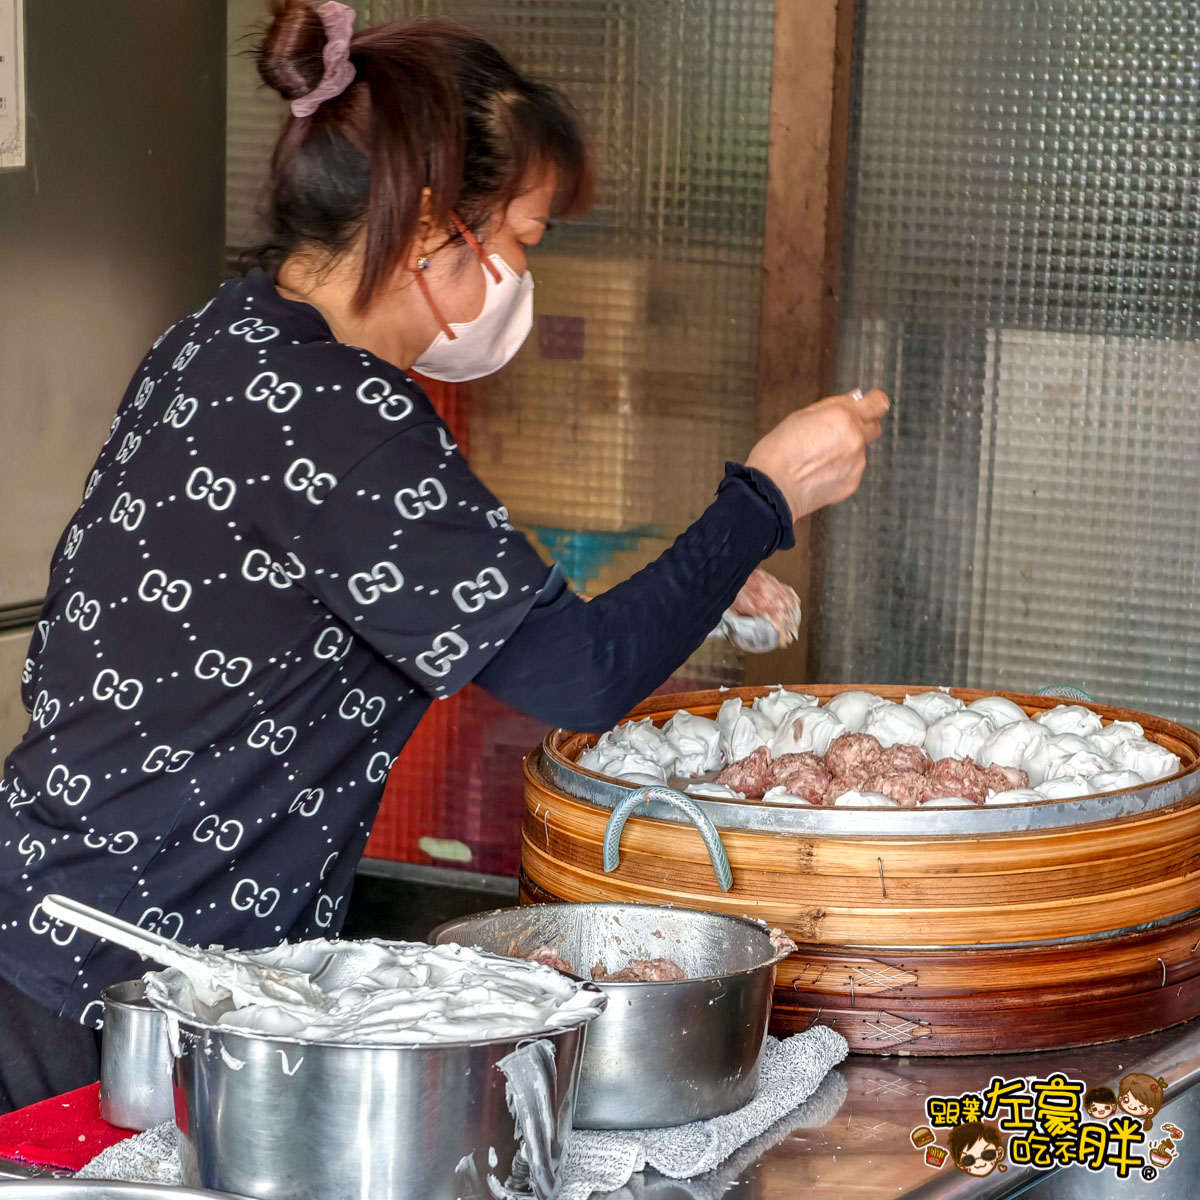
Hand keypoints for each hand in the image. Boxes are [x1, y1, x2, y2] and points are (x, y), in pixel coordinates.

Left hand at [728, 569, 800, 647]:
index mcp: (763, 608)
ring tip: (795, 623)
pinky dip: (793, 599)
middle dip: (791, 628)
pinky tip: (795, 603)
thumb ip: (744, 617)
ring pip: (791, 605)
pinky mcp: (775, 582)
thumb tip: (742, 626)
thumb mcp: (736, 608)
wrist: (736, 572)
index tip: (784, 642)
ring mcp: (776, 590)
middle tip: (792, 636)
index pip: (778, 625)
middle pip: (787, 617)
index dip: (783, 636)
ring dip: (794, 616)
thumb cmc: (735, 588)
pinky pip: (789, 591)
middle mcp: (772, 599)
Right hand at [746, 388, 887, 520]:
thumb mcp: (802, 416)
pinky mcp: (852, 482)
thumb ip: (832, 407)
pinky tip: (818, 472)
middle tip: (839, 432)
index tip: (871, 404)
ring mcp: (856, 463)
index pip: (877, 403)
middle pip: (874, 427)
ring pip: (859, 450)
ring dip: (846, 450)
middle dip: (862, 426)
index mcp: (843, 416)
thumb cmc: (779, 450)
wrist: (772, 488)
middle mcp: (855, 438)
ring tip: (817, 457)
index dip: (874, 402)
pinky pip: (852, 470)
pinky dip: (840, 469)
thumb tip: (854, 399)